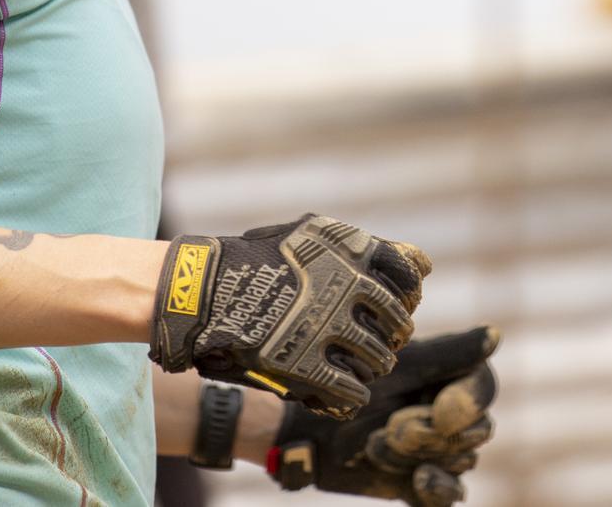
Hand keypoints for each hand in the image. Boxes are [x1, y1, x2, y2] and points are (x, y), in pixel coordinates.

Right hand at [149, 215, 431, 416]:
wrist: (206, 290)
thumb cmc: (259, 258)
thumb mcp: (312, 237)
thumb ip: (365, 248)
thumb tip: (423, 264)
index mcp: (348, 252)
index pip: (405, 279)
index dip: (402, 296)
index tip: (387, 304)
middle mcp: (345, 288)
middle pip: (396, 325)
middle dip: (386, 335)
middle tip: (366, 338)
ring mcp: (327, 328)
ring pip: (378, 360)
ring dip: (368, 363)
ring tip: (350, 362)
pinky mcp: (308, 366)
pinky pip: (353, 391)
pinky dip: (349, 393)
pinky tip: (335, 384)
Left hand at [268, 326, 498, 503]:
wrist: (305, 426)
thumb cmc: (348, 381)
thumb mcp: (396, 367)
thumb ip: (447, 354)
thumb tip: (494, 335)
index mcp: (444, 376)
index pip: (483, 387)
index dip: (468, 402)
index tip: (439, 411)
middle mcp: (451, 416)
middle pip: (476, 430)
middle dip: (432, 431)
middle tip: (392, 426)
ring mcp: (441, 452)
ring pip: (459, 461)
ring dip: (416, 453)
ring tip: (376, 442)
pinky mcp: (426, 485)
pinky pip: (452, 495)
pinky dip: (439, 488)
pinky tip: (420, 479)